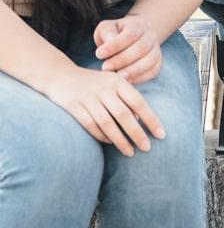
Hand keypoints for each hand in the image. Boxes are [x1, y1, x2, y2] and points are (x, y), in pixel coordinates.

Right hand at [40, 64, 164, 155]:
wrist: (58, 74)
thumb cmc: (93, 83)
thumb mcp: (112, 84)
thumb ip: (127, 98)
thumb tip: (139, 120)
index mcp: (118, 82)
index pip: (139, 102)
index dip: (151, 119)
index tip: (161, 135)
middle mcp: (104, 88)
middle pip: (124, 115)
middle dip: (137, 133)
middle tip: (147, 148)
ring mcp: (88, 97)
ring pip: (107, 123)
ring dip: (120, 140)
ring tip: (130, 152)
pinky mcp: (74, 106)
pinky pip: (90, 125)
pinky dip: (102, 136)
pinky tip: (110, 143)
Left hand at [94, 14, 162, 83]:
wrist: (136, 36)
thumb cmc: (116, 33)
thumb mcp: (108, 27)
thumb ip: (107, 31)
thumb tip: (110, 40)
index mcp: (137, 26)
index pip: (129, 34)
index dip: (115, 45)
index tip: (99, 54)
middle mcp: (150, 37)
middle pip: (141, 48)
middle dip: (123, 59)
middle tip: (105, 67)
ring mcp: (156, 50)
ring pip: (150, 60)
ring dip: (134, 70)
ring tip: (118, 77)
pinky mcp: (158, 63)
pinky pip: (153, 71)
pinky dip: (141, 77)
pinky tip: (127, 81)